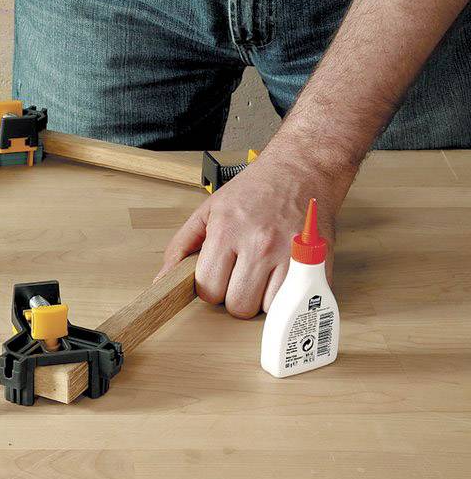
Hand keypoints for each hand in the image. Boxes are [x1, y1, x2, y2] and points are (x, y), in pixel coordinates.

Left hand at [156, 150, 350, 317]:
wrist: (302, 168)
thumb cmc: (255, 189)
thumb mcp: (208, 210)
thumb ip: (182, 246)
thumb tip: (162, 280)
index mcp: (227, 231)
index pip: (208, 289)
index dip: (210, 288)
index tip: (217, 278)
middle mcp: (259, 245)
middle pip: (238, 306)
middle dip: (235, 297)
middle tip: (240, 277)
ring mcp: (290, 255)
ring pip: (266, 309)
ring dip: (262, 299)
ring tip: (262, 276)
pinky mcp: (316, 263)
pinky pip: (294, 302)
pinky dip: (286, 298)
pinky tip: (282, 278)